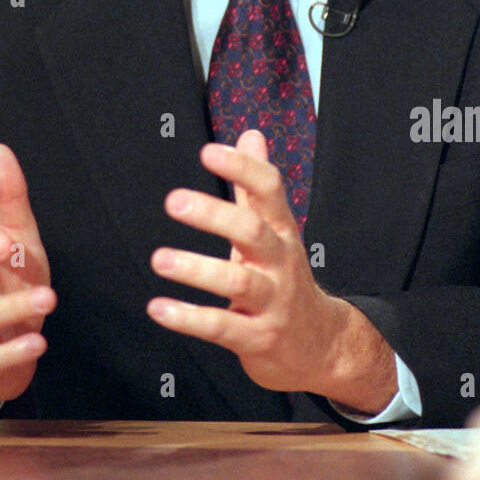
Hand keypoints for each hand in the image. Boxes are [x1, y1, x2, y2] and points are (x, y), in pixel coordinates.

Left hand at [147, 129, 396, 410]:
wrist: (321, 345)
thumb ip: (256, 186)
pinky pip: (222, 327)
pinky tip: (159, 308)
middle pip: (253, 231)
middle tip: (174, 200)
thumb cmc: (284, 278)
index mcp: (282, 230)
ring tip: (159, 258)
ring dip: (197, 269)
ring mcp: (273, 302)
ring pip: (238, 281)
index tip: (209, 151)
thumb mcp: (276, 230)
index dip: (242, 168)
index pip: (270, 190)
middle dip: (215, 214)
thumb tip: (250, 134)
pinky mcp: (258, 338)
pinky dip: (189, 319)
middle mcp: (280, 262)